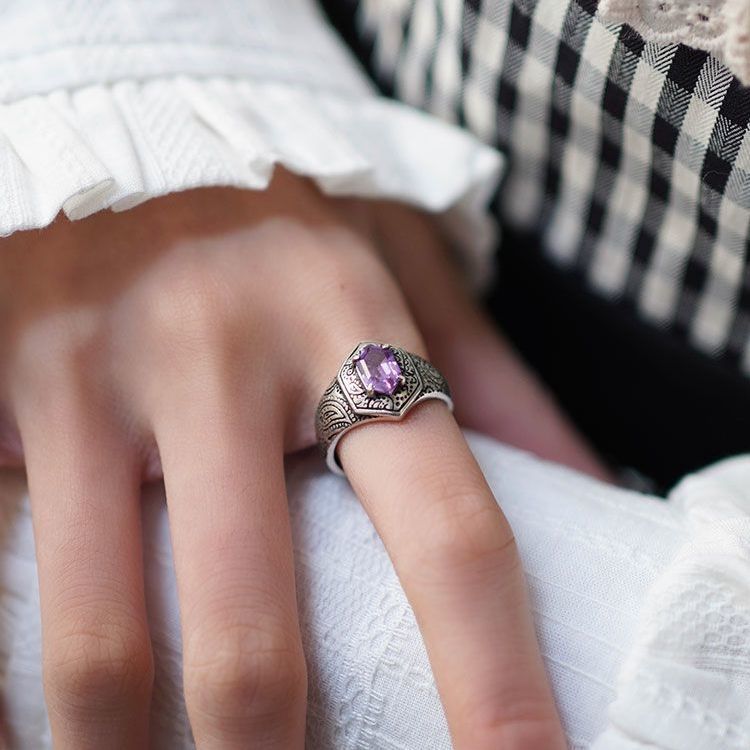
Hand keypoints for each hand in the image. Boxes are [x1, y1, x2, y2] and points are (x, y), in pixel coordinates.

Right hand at [0, 169, 606, 748]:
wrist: (142, 125)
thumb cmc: (292, 218)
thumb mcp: (409, 270)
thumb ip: (500, 384)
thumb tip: (596, 493)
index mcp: (351, 325)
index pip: (451, 541)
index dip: (498, 687)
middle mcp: (219, 355)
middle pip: (255, 644)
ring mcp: (93, 375)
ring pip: (103, 646)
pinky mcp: (5, 385)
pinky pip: (3, 575)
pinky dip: (18, 688)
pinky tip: (48, 727)